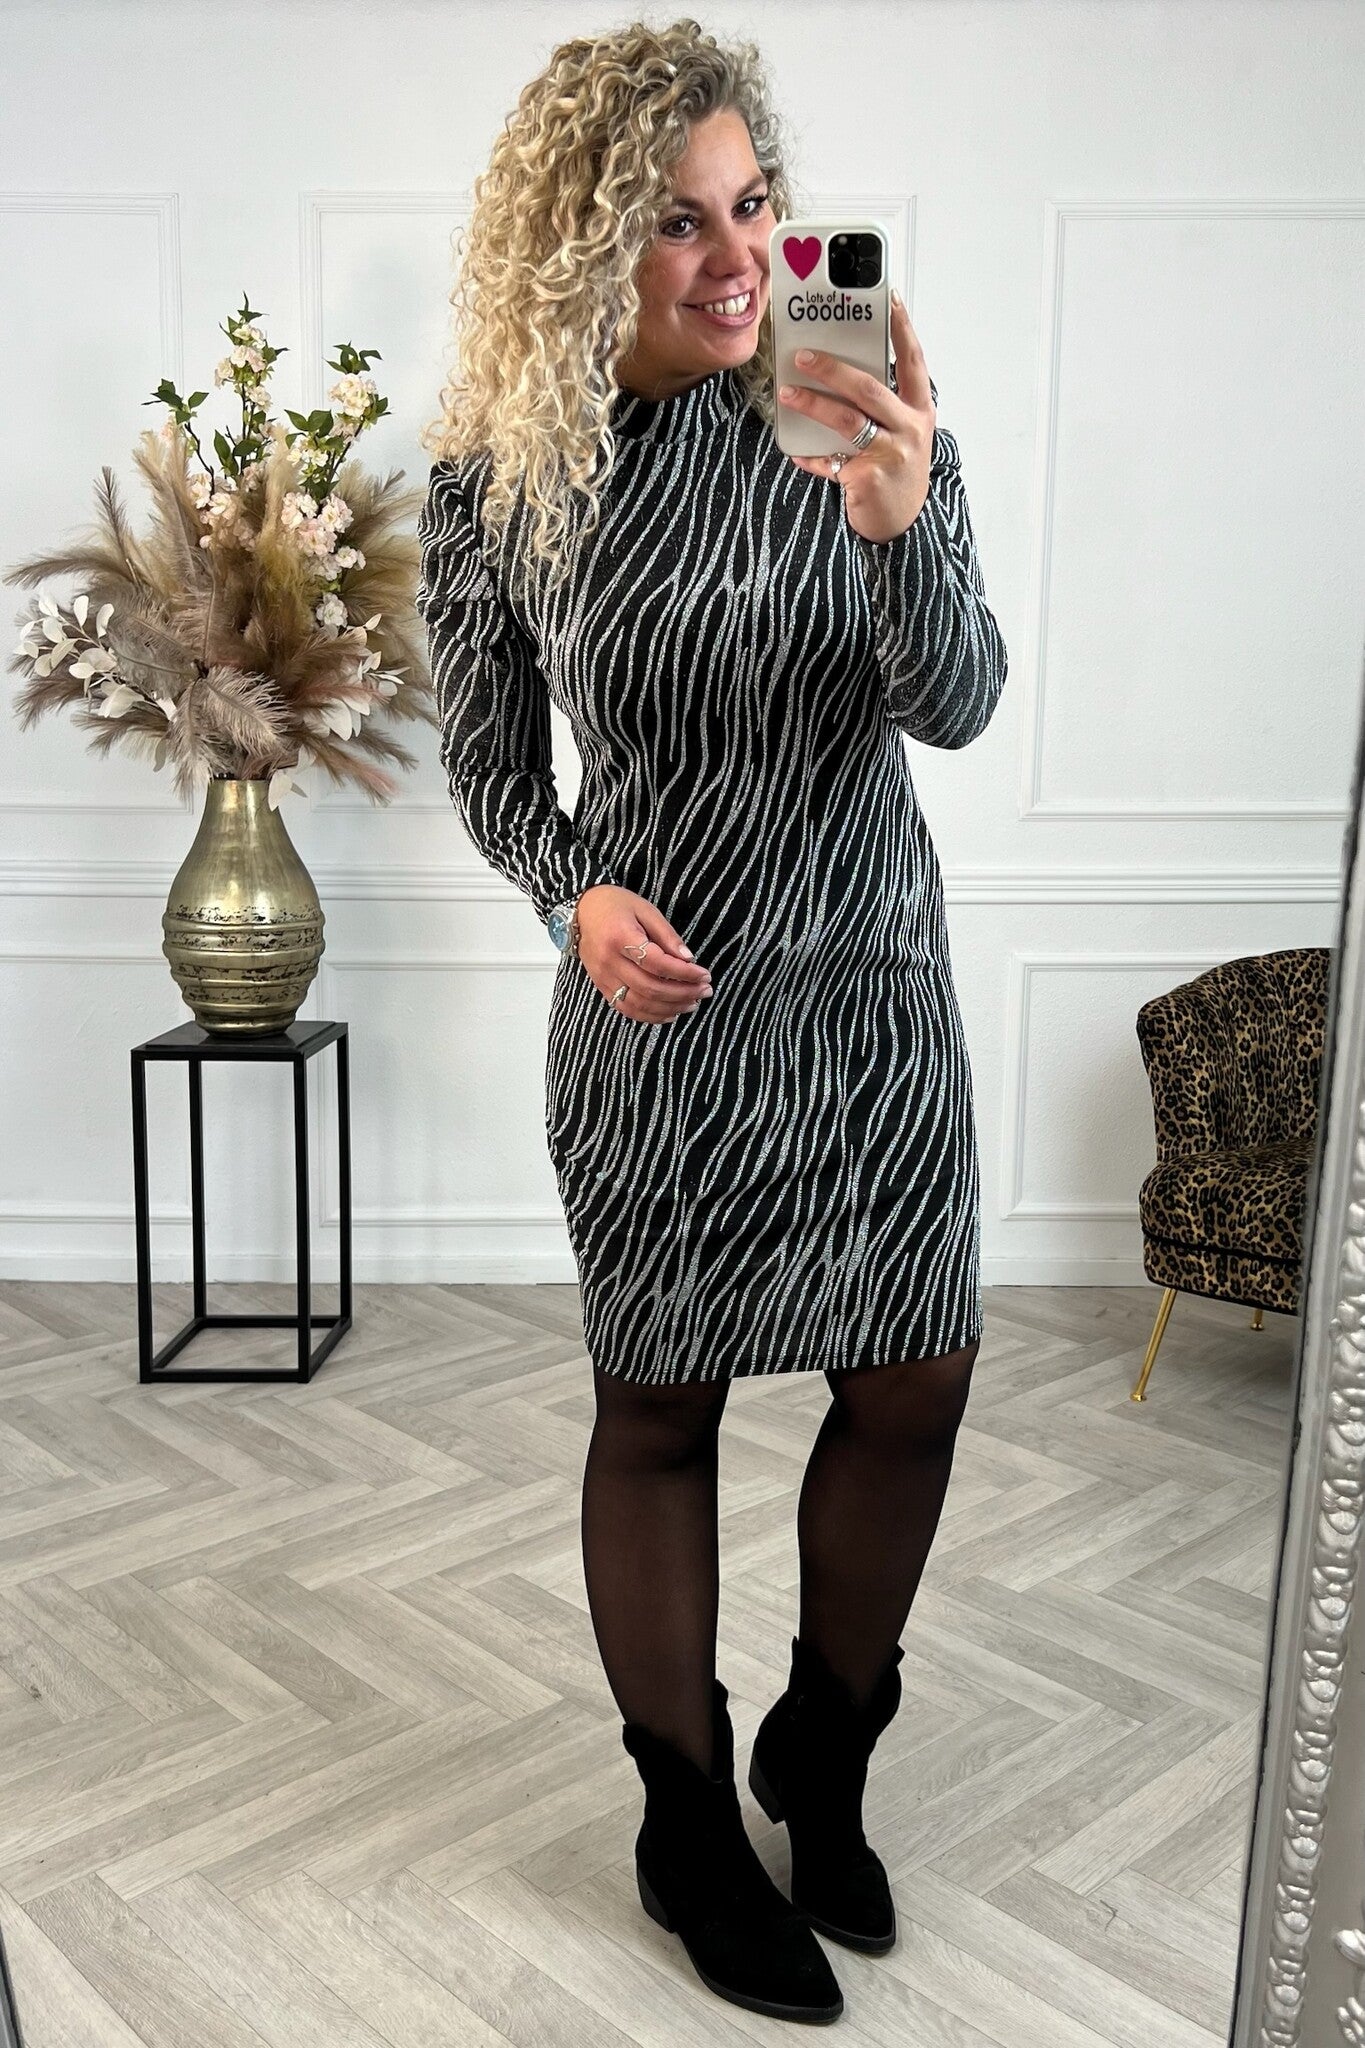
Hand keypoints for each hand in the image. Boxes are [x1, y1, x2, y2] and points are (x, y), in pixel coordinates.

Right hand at [575, 885, 712, 1022]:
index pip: (657, 963)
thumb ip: (667, 936)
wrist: (583, 910)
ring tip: (692, 1004)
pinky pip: (626, 1008)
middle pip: (650, 988)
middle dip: (682, 993)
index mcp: (620, 937)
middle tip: (704, 991)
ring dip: (669, 1008)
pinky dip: (650, 1016)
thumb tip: (689, 959)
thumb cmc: (616, 905)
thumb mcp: (646, 910)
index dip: (684, 973)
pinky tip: (669, 1014)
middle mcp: (609, 961)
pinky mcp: (601, 986)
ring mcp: (603, 977)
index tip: (704, 975)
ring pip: (639, 1004)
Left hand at [776, 291, 933, 542]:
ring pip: (847, 420)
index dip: (902, 328)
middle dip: (832, 369)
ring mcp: (891, 454)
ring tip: (787, 393)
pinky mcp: (869, 479)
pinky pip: (831, 461)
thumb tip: (838, 371)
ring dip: (813, 403)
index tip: (890, 298)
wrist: (903, 524)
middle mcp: (910, 429)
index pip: (913, 361)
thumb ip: (880, 404)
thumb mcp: (900, 432)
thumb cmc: (897, 469)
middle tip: (803, 356)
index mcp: (919, 410)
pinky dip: (810, 455)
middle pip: (868, 389)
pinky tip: (795, 450)